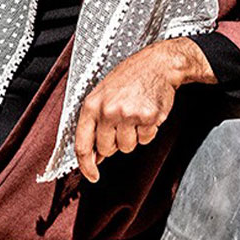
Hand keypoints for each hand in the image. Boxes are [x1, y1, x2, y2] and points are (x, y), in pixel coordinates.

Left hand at [74, 37, 215, 182]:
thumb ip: (95, 124)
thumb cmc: (129, 78)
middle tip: (123, 124)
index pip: (82, 143)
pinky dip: (148, 131)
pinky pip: (146, 139)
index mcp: (91, 105)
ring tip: (135, 115)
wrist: (157, 64)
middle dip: (115, 143)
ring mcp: (127, 115)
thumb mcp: (103, 95)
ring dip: (133, 137)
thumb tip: (95, 155)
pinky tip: (147, 113)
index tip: (92, 175)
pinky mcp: (147, 118)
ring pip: (128, 147)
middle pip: (107, 149)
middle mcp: (107, 111)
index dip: (86, 165)